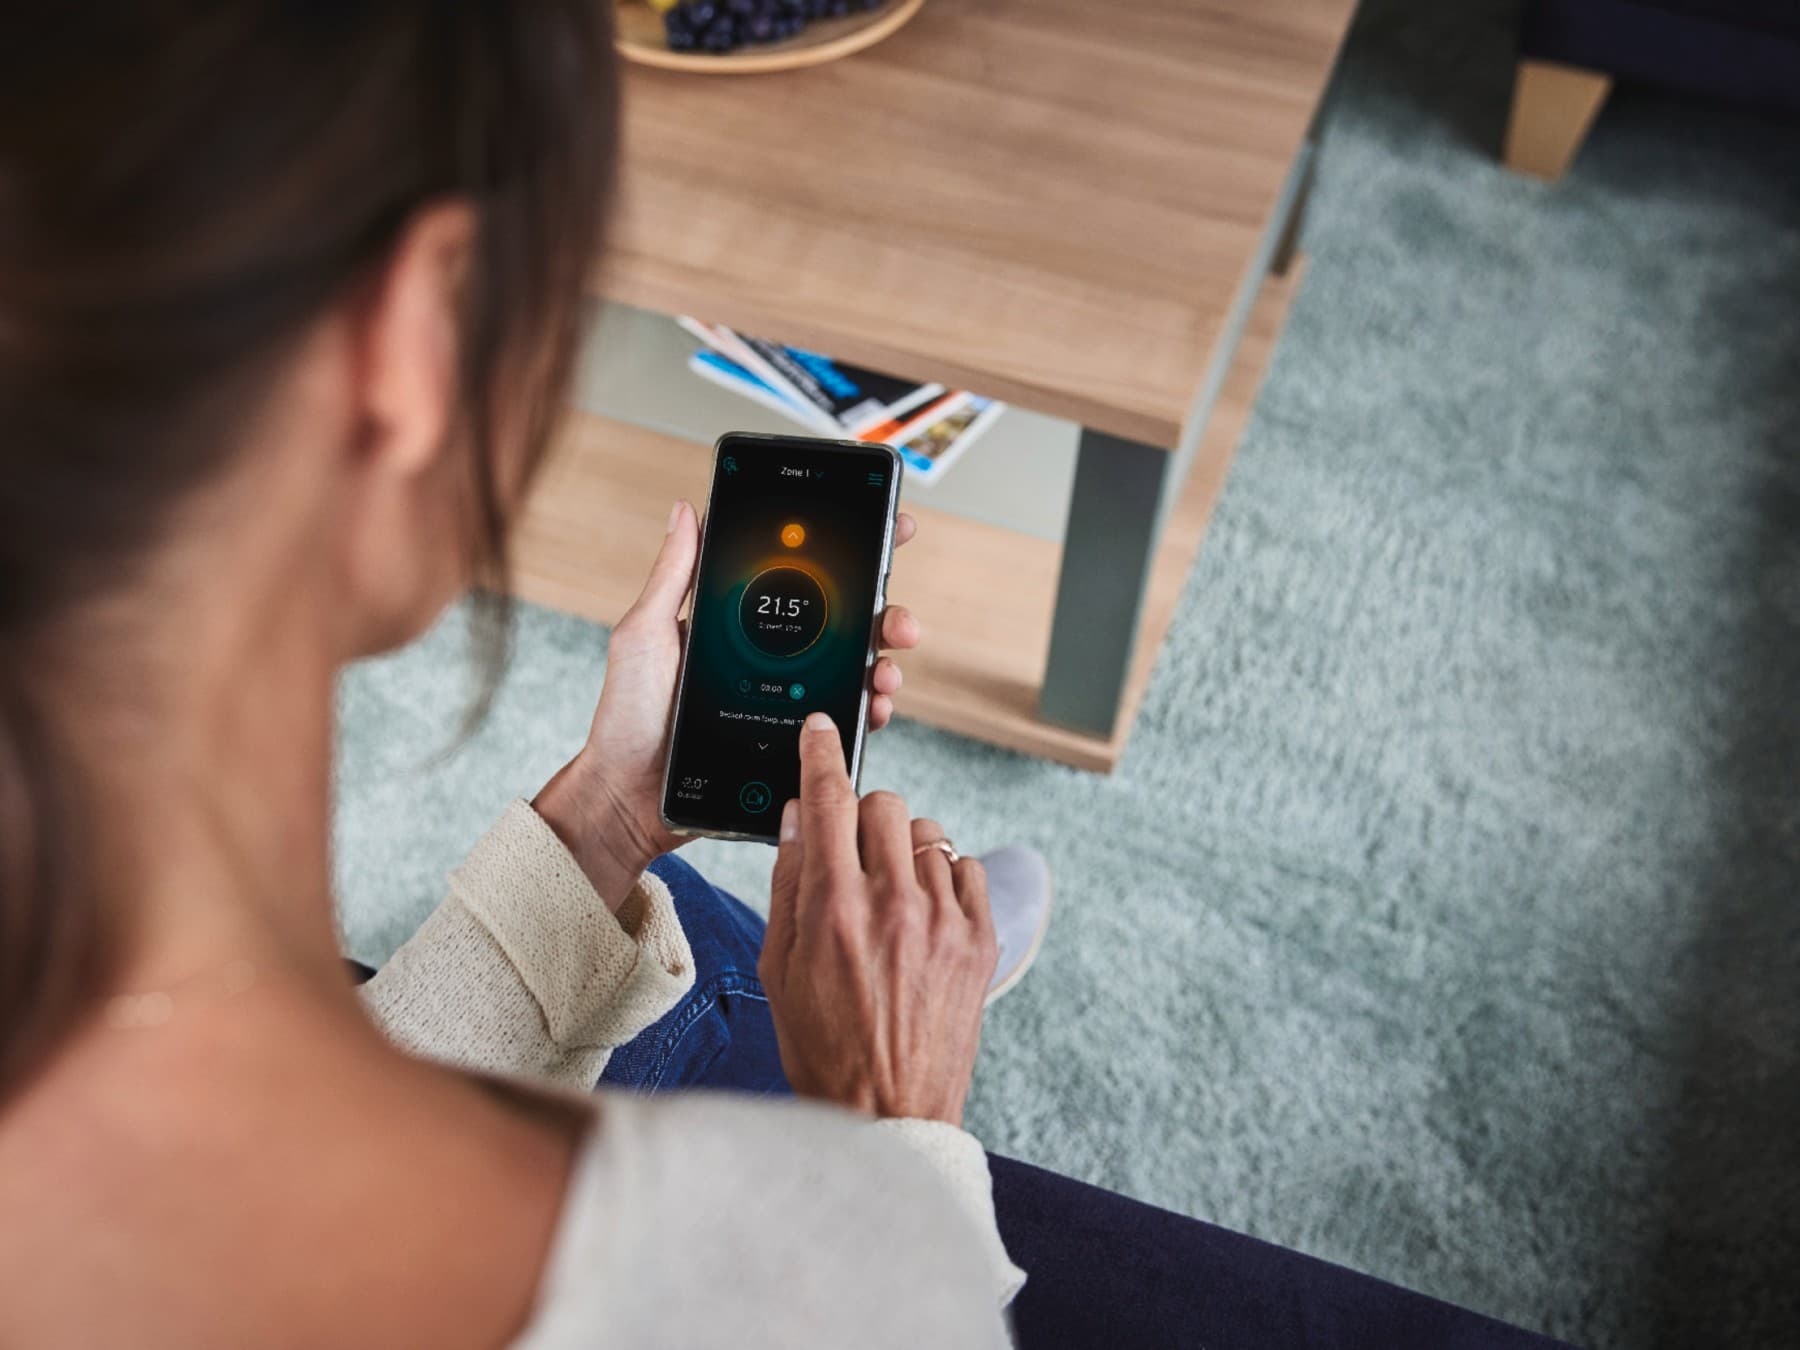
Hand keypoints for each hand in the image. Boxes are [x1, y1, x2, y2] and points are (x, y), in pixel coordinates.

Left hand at [535, 501, 921, 909]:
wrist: (628, 794)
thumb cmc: (628, 714)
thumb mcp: (645, 633)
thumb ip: (672, 575)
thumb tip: (685, 509)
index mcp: (743, 625)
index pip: (804, 581)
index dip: (852, 555)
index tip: (891, 529)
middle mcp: (772, 658)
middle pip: (846, 625)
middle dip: (886, 615)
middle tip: (897, 621)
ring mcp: (787, 699)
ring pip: (855, 671)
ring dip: (883, 664)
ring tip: (884, 671)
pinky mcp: (794, 741)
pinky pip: (843, 723)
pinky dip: (868, 712)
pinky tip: (872, 707)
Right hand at [758, 712, 994, 1125]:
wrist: (888, 1112)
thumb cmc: (824, 1044)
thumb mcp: (779, 966)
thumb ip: (790, 883)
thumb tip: (799, 816)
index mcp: (834, 909)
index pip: (828, 800)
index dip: (821, 753)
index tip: (821, 729)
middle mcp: (893, 904)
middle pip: (882, 805)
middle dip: (860, 818)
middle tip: (849, 856)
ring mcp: (944, 920)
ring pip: (927, 833)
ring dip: (902, 849)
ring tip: (887, 897)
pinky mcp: (980, 939)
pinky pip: (965, 867)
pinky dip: (943, 877)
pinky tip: (922, 915)